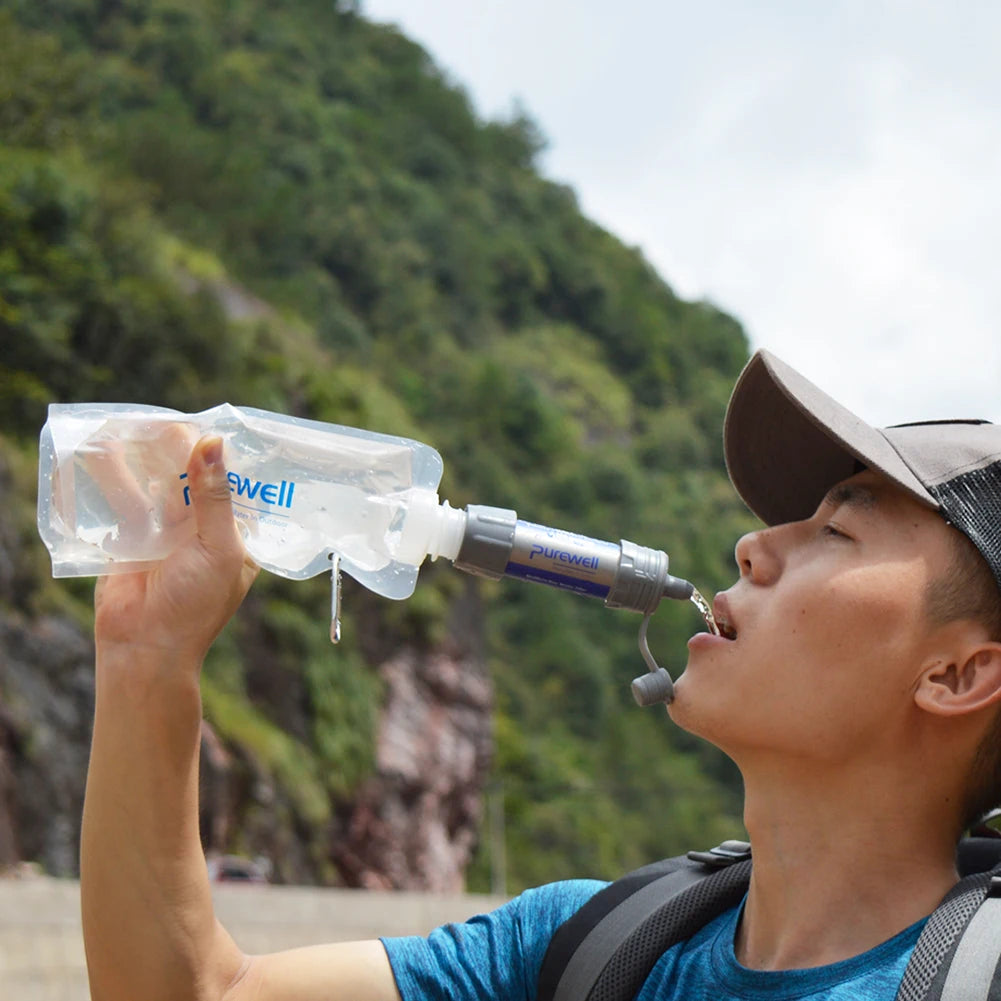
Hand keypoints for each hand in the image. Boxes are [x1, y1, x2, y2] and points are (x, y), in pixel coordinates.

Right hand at [94, 436, 258, 664]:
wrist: (144, 647)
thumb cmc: (196, 606)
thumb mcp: (218, 548)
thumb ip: (215, 497)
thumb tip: (212, 444)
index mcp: (237, 535)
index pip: (237, 487)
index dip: (226, 459)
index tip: (217, 428)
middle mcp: (205, 530)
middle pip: (197, 480)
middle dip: (185, 453)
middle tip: (173, 425)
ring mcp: (168, 532)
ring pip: (162, 485)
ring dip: (152, 459)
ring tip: (144, 427)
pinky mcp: (134, 536)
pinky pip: (129, 499)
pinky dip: (120, 476)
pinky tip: (112, 449)